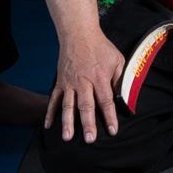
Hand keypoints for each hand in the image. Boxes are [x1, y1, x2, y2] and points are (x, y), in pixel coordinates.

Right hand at [46, 26, 123, 144]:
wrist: (79, 33)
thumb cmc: (101, 47)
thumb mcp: (117, 60)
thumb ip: (120, 79)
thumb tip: (123, 97)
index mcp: (100, 77)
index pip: (106, 100)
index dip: (110, 116)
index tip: (113, 131)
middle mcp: (84, 82)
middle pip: (86, 106)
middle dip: (88, 123)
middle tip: (90, 139)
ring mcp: (70, 83)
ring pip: (68, 105)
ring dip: (68, 122)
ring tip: (68, 137)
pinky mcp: (60, 82)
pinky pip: (54, 99)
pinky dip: (50, 112)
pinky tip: (48, 125)